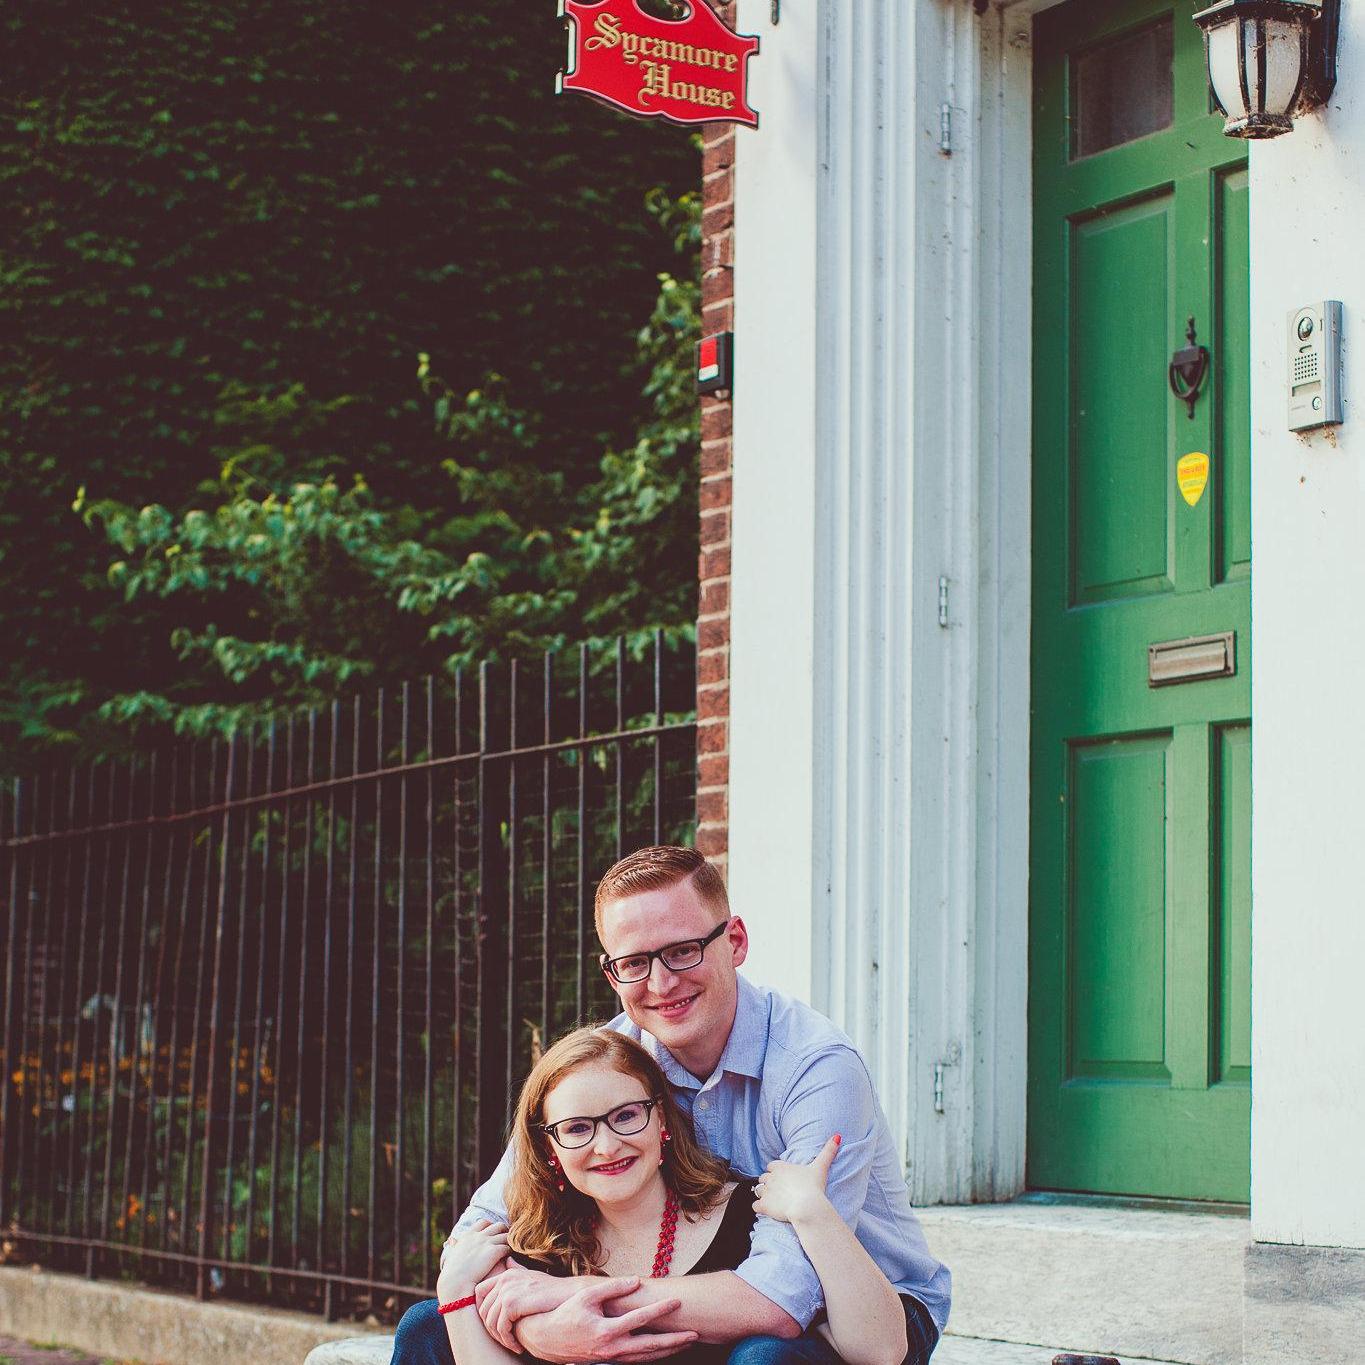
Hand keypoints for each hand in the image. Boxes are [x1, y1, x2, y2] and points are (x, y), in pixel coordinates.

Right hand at [436, 1219, 509, 1302]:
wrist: (455, 1282)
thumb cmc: (452, 1273)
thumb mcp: (452, 1253)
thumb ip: (454, 1245)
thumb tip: (452, 1239)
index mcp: (468, 1235)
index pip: (484, 1222)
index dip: (490, 1227)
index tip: (493, 1234)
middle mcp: (479, 1236)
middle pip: (498, 1225)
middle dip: (503, 1232)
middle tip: (506, 1241)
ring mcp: (487, 1242)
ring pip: (505, 1235)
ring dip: (508, 1241)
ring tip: (509, 1249)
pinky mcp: (494, 1251)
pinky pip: (508, 1247)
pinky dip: (510, 1251)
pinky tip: (508, 1258)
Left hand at [476, 1262, 580, 1349]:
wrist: (568, 1294)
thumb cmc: (552, 1288)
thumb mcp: (530, 1275)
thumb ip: (516, 1270)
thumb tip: (507, 1260)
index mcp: (506, 1273)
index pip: (479, 1291)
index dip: (482, 1309)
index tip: (493, 1323)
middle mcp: (504, 1279)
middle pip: (483, 1309)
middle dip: (491, 1328)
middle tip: (505, 1339)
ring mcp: (507, 1291)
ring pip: (491, 1322)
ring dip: (501, 1338)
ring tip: (513, 1345)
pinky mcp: (512, 1303)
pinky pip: (501, 1328)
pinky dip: (508, 1341)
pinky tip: (518, 1346)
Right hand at [513, 1277, 697, 1363]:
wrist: (547, 1340)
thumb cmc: (566, 1314)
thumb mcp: (586, 1296)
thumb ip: (612, 1288)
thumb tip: (636, 1280)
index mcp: (607, 1331)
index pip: (640, 1320)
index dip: (660, 1310)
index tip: (676, 1302)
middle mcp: (613, 1349)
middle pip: (651, 1346)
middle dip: (674, 1341)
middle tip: (695, 1334)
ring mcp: (612, 1358)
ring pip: (646, 1357)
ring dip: (668, 1351)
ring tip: (687, 1343)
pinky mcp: (611, 1361)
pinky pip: (637, 1360)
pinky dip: (654, 1355)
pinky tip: (665, 1349)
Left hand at [752, 1134, 840, 1226]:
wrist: (807, 1207)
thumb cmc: (813, 1187)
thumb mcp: (821, 1167)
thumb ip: (828, 1151)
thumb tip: (837, 1136)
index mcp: (781, 1167)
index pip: (772, 1166)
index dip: (775, 1172)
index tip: (781, 1177)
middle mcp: (771, 1177)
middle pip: (764, 1178)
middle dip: (768, 1183)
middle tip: (778, 1190)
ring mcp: (766, 1191)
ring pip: (758, 1190)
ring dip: (763, 1194)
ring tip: (772, 1200)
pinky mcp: (764, 1205)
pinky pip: (755, 1205)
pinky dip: (759, 1208)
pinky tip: (767, 1210)